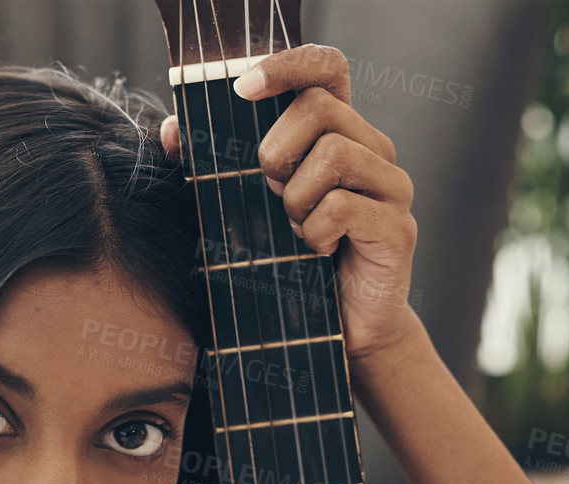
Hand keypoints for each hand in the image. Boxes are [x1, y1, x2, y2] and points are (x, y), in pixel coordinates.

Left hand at [161, 44, 422, 362]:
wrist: (337, 334)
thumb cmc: (290, 264)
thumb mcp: (245, 209)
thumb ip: (210, 167)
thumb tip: (170, 131)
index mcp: (340, 133)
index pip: (327, 68)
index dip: (287, 65)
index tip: (241, 88)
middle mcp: (374, 150)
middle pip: (321, 107)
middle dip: (277, 150)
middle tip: (270, 193)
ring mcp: (393, 187)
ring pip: (335, 153)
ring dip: (296, 198)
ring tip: (295, 230)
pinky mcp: (398, 229)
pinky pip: (343, 207)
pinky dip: (314, 233)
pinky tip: (314, 253)